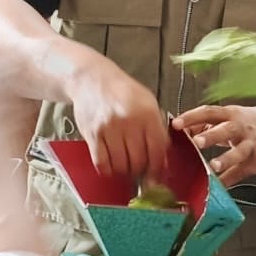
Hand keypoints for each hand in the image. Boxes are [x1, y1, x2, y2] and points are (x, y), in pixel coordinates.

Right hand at [71, 57, 169, 180]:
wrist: (93, 79)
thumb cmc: (123, 92)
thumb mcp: (148, 103)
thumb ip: (157, 129)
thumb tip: (163, 158)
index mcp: (147, 114)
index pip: (157, 150)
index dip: (158, 168)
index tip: (156, 176)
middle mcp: (129, 121)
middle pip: (138, 161)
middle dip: (141, 171)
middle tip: (140, 171)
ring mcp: (109, 128)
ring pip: (120, 165)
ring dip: (124, 171)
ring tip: (126, 166)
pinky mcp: (92, 134)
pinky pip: (102, 162)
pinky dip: (108, 169)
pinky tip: (111, 165)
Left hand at [173, 104, 255, 185]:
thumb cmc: (244, 123)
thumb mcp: (226, 118)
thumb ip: (203, 124)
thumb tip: (179, 132)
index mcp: (230, 114)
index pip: (209, 112)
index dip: (192, 116)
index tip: (176, 123)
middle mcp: (241, 127)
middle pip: (227, 129)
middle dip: (212, 135)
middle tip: (197, 142)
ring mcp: (251, 143)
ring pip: (240, 151)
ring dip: (227, 159)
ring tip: (214, 166)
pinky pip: (242, 170)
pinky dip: (230, 179)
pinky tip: (219, 185)